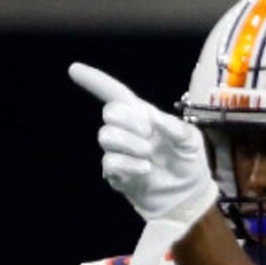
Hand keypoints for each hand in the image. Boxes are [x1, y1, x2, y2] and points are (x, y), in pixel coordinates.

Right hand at [69, 63, 217, 234]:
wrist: (189, 194)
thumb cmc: (188, 162)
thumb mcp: (191, 140)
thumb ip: (175, 127)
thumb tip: (152, 119)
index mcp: (141, 116)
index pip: (114, 94)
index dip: (95, 81)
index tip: (74, 69)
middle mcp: (127, 131)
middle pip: (109, 112)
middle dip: (128, 120)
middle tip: (148, 134)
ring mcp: (120, 153)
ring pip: (106, 136)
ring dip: (128, 143)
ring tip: (148, 154)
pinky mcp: (118, 175)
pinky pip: (110, 162)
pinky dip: (128, 163)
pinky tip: (145, 168)